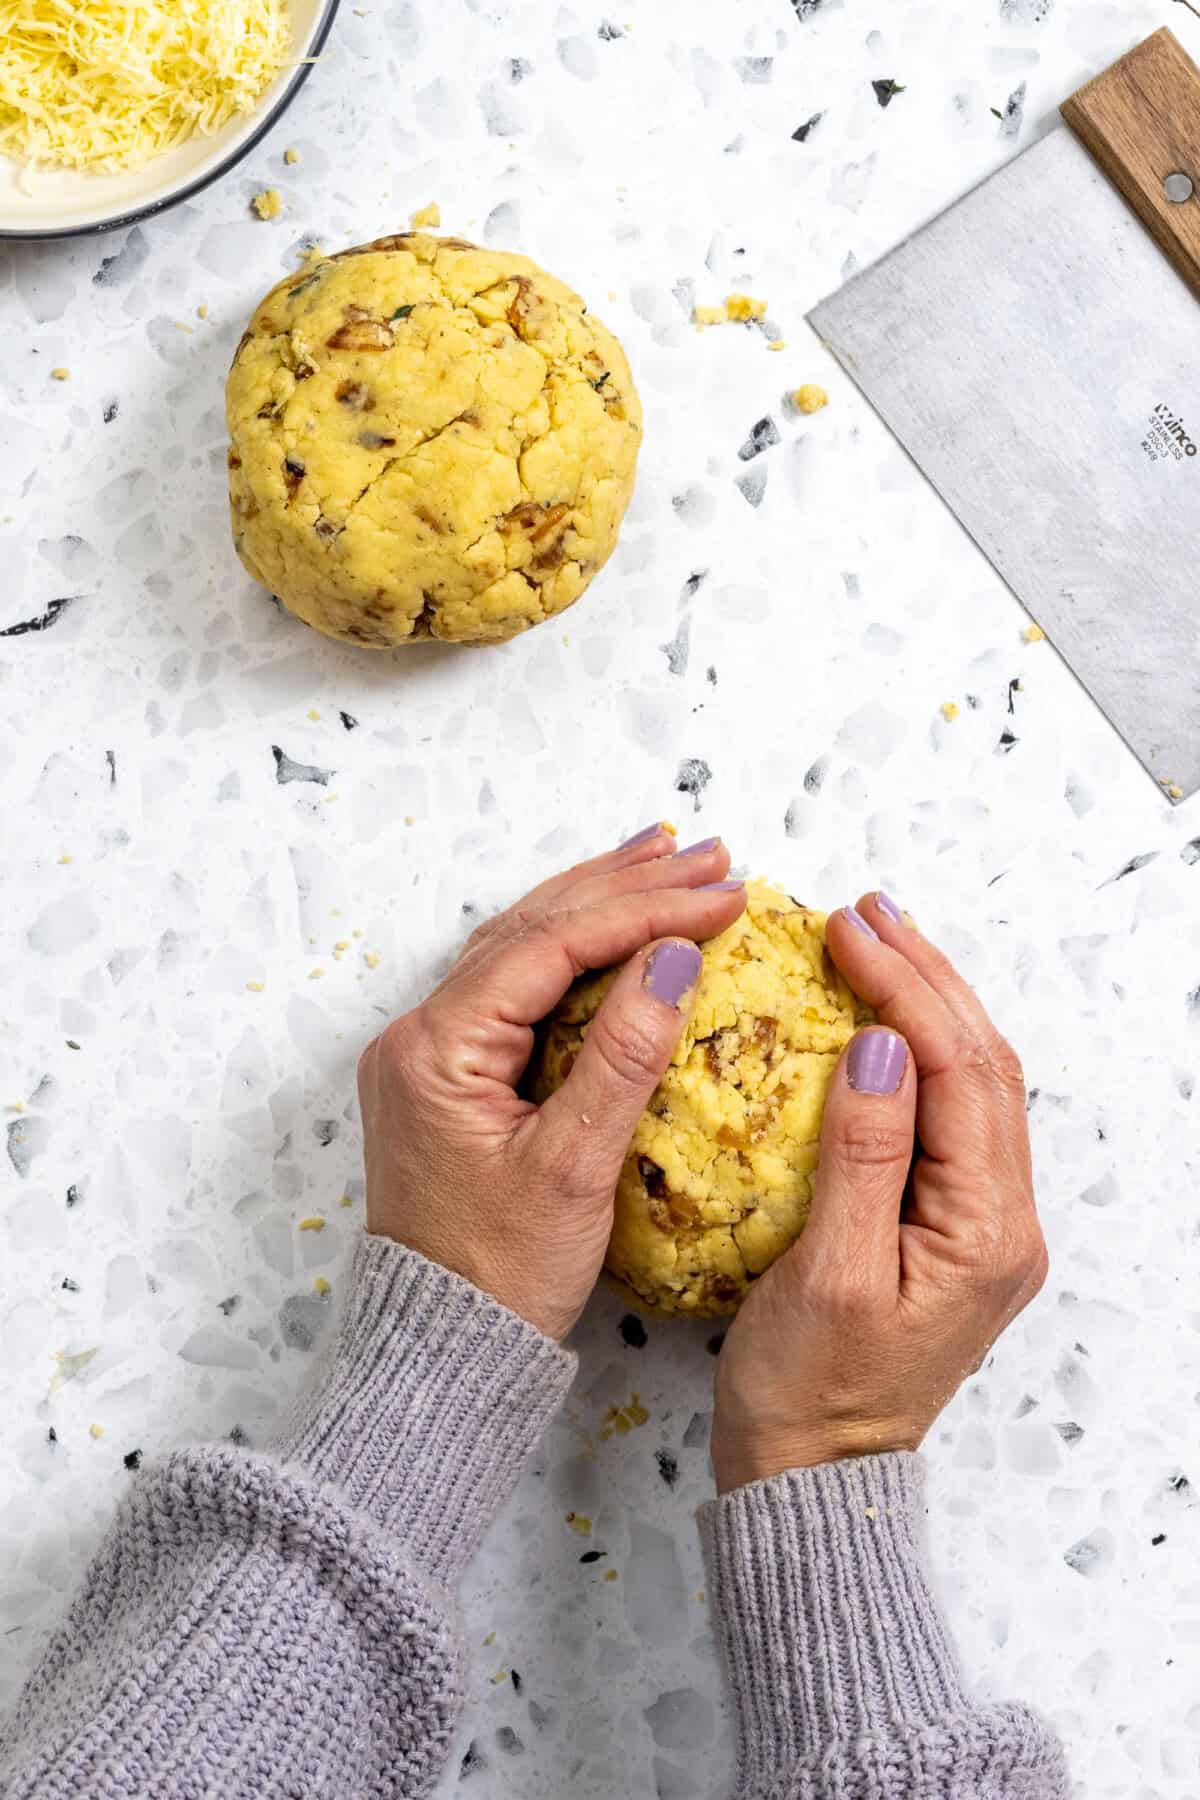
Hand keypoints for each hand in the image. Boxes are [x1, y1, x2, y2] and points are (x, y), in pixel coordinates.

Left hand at [357, 827, 746, 1339]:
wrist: (440, 1351)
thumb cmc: (503, 1274)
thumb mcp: (573, 1169)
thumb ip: (624, 1056)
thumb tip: (675, 957)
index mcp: (438, 1048)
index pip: (553, 944)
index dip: (645, 911)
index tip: (725, 893)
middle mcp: (420, 1034)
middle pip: (533, 927)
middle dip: (625, 884)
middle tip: (711, 854)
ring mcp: (429, 1052)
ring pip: (521, 947)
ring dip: (597, 901)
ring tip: (666, 859)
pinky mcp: (449, 1076)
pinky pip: (515, 986)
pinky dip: (570, 949)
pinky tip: (611, 931)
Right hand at [711, 891, 1047, 1490]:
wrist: (812, 1477)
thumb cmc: (810, 1392)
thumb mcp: (826, 1275)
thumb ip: (862, 1156)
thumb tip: (882, 1047)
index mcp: (986, 1230)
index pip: (960, 1072)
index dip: (907, 988)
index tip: (848, 929)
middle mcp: (1003, 1221)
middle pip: (981, 1065)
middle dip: (927, 977)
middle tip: (867, 910)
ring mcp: (981, 1225)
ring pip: (968, 1084)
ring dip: (926, 1006)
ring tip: (876, 941)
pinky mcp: (947, 1230)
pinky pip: (942, 1117)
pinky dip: (912, 1055)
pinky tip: (874, 1023)